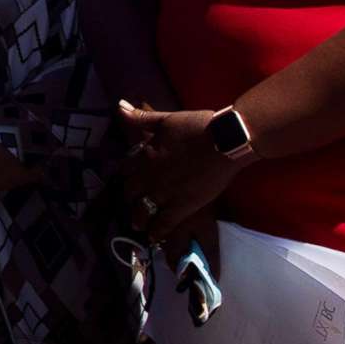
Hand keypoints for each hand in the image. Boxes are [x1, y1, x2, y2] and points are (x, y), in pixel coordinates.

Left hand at [117, 101, 241, 245]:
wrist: (224, 142)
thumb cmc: (197, 127)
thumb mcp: (166, 119)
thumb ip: (142, 118)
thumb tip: (120, 106)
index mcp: (145, 155)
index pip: (126, 171)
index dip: (125, 178)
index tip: (127, 183)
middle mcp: (150, 176)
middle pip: (132, 193)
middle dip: (130, 200)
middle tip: (132, 205)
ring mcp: (166, 193)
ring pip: (144, 211)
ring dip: (139, 219)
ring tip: (138, 224)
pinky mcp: (183, 206)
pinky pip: (164, 223)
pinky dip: (157, 231)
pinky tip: (154, 236)